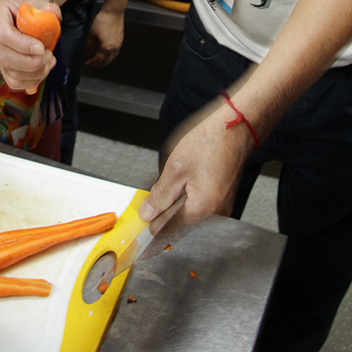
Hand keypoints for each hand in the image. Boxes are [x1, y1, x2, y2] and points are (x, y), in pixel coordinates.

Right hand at [0, 0, 59, 90]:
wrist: (25, 7)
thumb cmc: (29, 1)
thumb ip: (48, 8)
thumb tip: (51, 12)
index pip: (2, 34)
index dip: (22, 44)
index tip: (41, 47)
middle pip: (4, 57)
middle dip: (31, 62)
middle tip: (48, 55)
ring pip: (9, 73)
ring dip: (35, 72)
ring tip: (49, 60)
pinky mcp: (3, 64)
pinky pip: (14, 81)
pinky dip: (32, 80)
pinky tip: (44, 68)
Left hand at [84, 8, 123, 65]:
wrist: (113, 13)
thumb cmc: (103, 21)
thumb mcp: (92, 34)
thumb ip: (90, 47)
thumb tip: (88, 54)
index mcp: (106, 47)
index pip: (97, 60)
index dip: (90, 63)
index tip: (86, 63)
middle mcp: (114, 48)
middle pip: (106, 62)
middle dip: (98, 64)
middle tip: (91, 63)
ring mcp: (118, 45)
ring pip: (112, 58)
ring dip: (105, 61)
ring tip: (98, 60)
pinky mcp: (121, 41)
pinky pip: (116, 53)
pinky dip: (110, 56)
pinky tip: (106, 53)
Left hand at [138, 102, 254, 241]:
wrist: (236, 128)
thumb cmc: (211, 142)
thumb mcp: (176, 168)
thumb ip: (160, 195)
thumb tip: (148, 214)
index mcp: (202, 208)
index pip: (170, 231)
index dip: (151, 237)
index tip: (140, 247)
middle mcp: (215, 213)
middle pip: (180, 225)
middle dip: (161, 221)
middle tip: (144, 217)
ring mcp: (221, 207)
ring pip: (189, 216)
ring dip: (172, 211)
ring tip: (159, 201)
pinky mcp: (222, 198)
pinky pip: (198, 208)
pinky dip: (184, 204)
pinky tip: (175, 193)